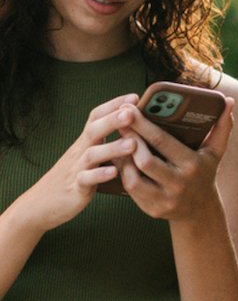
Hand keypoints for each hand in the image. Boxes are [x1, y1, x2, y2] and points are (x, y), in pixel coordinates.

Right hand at [21, 94, 139, 230]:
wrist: (40, 204)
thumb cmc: (71, 179)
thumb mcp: (88, 157)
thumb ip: (106, 145)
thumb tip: (132, 133)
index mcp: (85, 142)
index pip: (97, 117)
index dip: (113, 105)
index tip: (134, 97)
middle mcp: (80, 152)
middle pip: (94, 129)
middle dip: (113, 119)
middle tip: (132, 112)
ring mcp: (77, 169)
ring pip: (92, 154)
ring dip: (113, 148)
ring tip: (132, 144)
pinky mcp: (76, 188)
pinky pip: (86, 179)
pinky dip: (100, 175)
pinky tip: (114, 172)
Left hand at [115, 98, 234, 218]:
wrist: (201, 210)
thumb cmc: (205, 172)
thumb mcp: (215, 151)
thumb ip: (222, 126)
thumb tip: (229, 101)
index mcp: (193, 165)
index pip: (162, 142)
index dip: (142, 124)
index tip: (129, 109)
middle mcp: (179, 184)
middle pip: (145, 160)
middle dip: (129, 138)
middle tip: (119, 121)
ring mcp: (165, 200)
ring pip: (133, 178)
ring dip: (123, 158)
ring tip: (119, 140)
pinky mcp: (152, 210)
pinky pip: (131, 190)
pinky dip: (123, 172)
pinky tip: (121, 158)